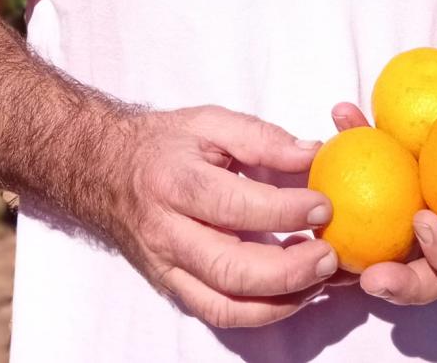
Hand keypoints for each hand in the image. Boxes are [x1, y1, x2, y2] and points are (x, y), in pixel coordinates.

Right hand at [104, 105, 337, 327]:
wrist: (106, 172)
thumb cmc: (165, 144)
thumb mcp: (210, 122)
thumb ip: (261, 137)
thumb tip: (312, 155)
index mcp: (175, 182)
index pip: (233, 205)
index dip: (283, 210)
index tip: (324, 205)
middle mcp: (168, 233)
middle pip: (229, 270)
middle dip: (288, 271)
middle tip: (330, 256)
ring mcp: (168, 269)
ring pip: (226, 306)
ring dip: (281, 301)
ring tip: (319, 277)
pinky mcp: (174, 290)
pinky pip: (221, 313)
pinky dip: (264, 311)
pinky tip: (296, 290)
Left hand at [329, 52, 436, 305]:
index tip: (426, 221)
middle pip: (424, 274)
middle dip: (396, 283)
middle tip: (368, 274)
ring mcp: (417, 206)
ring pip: (383, 237)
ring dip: (353, 234)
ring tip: (326, 215)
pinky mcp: (392, 176)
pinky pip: (364, 172)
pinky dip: (348, 144)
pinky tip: (341, 112)